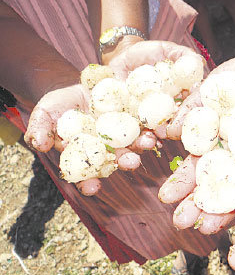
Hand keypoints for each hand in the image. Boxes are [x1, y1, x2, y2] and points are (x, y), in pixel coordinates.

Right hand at [24, 40, 199, 194]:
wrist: (80, 87)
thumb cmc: (60, 105)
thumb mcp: (46, 113)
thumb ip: (40, 128)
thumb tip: (38, 143)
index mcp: (87, 157)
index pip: (86, 177)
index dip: (89, 184)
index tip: (92, 188)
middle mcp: (109, 152)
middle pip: (118, 161)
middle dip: (125, 162)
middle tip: (131, 161)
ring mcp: (124, 137)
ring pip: (135, 145)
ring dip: (143, 145)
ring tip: (148, 140)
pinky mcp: (136, 121)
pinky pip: (146, 125)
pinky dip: (152, 126)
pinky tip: (157, 125)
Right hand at [159, 49, 234, 234]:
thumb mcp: (220, 83)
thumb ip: (195, 105)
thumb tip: (169, 129)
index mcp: (221, 142)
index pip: (199, 165)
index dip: (183, 182)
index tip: (167, 197)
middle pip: (219, 185)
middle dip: (200, 205)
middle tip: (183, 223)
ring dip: (226, 210)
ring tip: (209, 227)